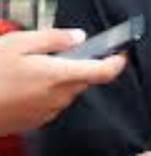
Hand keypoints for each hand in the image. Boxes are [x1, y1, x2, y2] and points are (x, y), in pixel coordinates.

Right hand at [0, 28, 125, 135]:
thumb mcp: (22, 42)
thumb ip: (55, 38)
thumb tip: (79, 37)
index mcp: (59, 75)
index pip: (102, 72)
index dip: (117, 62)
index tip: (122, 53)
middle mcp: (58, 96)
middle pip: (85, 78)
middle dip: (79, 63)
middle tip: (58, 52)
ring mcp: (48, 111)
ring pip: (69, 89)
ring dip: (63, 77)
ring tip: (36, 66)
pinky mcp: (37, 120)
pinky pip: (54, 101)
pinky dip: (50, 90)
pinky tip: (28, 82)